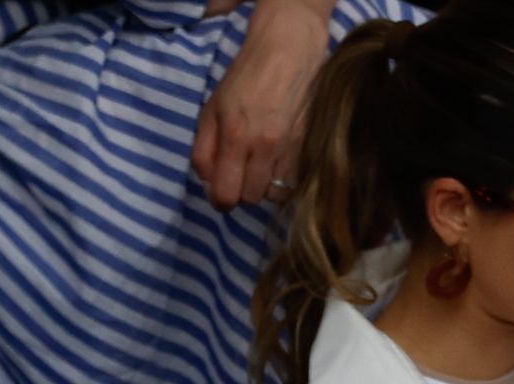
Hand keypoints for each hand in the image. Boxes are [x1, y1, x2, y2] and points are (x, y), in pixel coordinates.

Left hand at [190, 0, 333, 209]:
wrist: (288, 54)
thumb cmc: (245, 78)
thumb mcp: (212, 108)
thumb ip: (205, 147)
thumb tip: (207, 179)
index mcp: (235, 138)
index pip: (225, 195)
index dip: (220, 200)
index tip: (221, 191)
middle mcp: (264, 150)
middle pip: (250, 199)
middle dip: (242, 190)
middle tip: (241, 172)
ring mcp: (290, 151)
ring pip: (274, 194)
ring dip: (265, 186)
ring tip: (262, 167)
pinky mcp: (309, 149)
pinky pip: (294, 184)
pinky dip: (284, 181)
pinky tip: (279, 164)